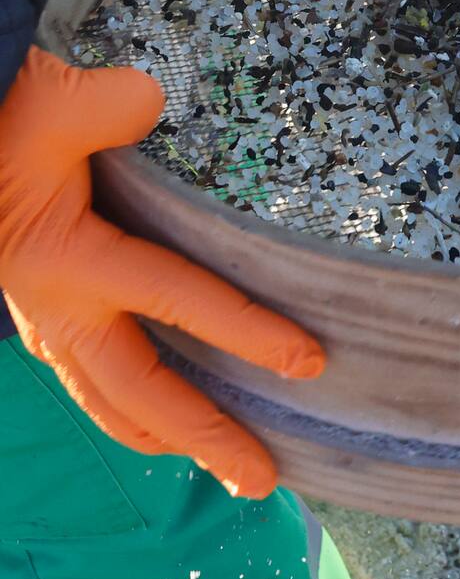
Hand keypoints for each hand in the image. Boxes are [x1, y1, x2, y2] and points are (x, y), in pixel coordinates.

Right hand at [0, 48, 325, 498]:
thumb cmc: (6, 119)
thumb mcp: (50, 104)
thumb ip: (101, 105)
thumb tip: (147, 100)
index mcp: (69, 260)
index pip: (178, 302)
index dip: (247, 333)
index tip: (309, 361)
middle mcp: (60, 307)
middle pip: (143, 391)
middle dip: (206, 436)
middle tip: (263, 478)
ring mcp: (50, 321)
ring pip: (110, 402)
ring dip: (166, 438)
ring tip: (220, 467)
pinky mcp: (48, 319)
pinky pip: (92, 383)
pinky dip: (130, 413)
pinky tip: (159, 421)